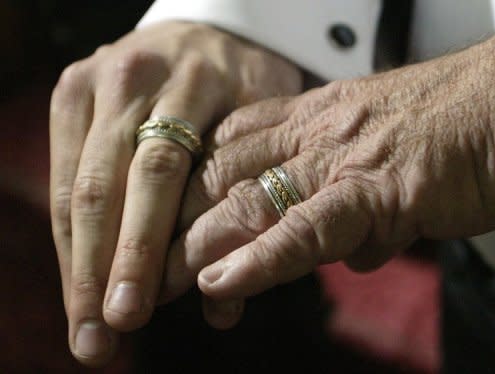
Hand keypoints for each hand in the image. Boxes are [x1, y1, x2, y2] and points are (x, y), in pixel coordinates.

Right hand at [49, 20, 300, 366]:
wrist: (205, 33)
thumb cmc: (243, 84)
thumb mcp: (260, 127)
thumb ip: (243, 205)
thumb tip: (221, 306)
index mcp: (190, 81)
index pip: (159, 173)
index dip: (141, 248)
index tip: (135, 312)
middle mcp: (132, 79)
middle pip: (106, 186)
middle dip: (101, 269)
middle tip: (101, 337)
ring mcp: (93, 84)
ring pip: (76, 187)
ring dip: (78, 264)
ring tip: (85, 326)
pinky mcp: (71, 93)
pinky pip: (63, 173)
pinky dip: (71, 234)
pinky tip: (78, 280)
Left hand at [159, 31, 494, 326]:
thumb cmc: (445, 127)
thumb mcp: (373, 147)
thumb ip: (346, 197)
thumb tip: (346, 250)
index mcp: (306, 115)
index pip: (223, 148)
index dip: (186, 188)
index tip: (162, 224)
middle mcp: (311, 131)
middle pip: (219, 176)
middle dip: (178, 224)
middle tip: (147, 267)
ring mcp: (339, 159)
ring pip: (248, 201)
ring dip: (200, 247)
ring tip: (164, 286)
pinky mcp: (377, 191)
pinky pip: (306, 228)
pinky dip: (261, 259)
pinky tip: (222, 285)